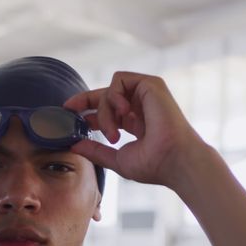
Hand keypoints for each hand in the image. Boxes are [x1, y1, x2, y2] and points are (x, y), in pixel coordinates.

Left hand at [63, 71, 214, 190]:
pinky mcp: (151, 84)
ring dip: (104, 112)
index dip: (88, 111)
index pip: (108, 110)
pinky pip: (120, 80)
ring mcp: (147, 94)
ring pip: (110, 91)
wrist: (175, 161)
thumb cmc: (154, 165)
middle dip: (85, 100)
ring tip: (113, 135)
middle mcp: (141, 106)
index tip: (71, 115)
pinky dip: (114, 96)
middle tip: (69, 109)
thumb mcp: (117, 159)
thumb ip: (96, 151)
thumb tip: (74, 145)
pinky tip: (122, 114)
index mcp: (136, 122)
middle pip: (106, 95)